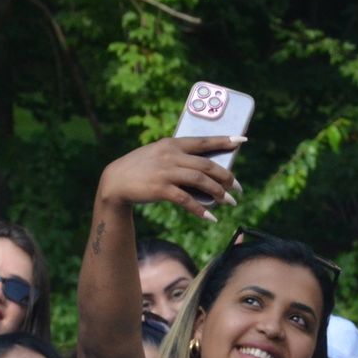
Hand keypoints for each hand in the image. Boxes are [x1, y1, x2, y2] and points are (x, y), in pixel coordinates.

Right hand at [96, 136, 239, 220]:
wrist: (115, 181)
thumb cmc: (141, 169)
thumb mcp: (159, 155)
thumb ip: (179, 158)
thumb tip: (206, 173)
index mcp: (172, 143)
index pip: (203, 140)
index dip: (224, 140)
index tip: (242, 140)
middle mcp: (171, 155)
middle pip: (207, 165)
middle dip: (227, 177)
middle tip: (238, 188)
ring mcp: (166, 172)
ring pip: (200, 181)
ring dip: (218, 193)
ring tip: (229, 202)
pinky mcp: (160, 189)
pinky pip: (186, 199)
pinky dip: (201, 209)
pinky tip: (211, 217)